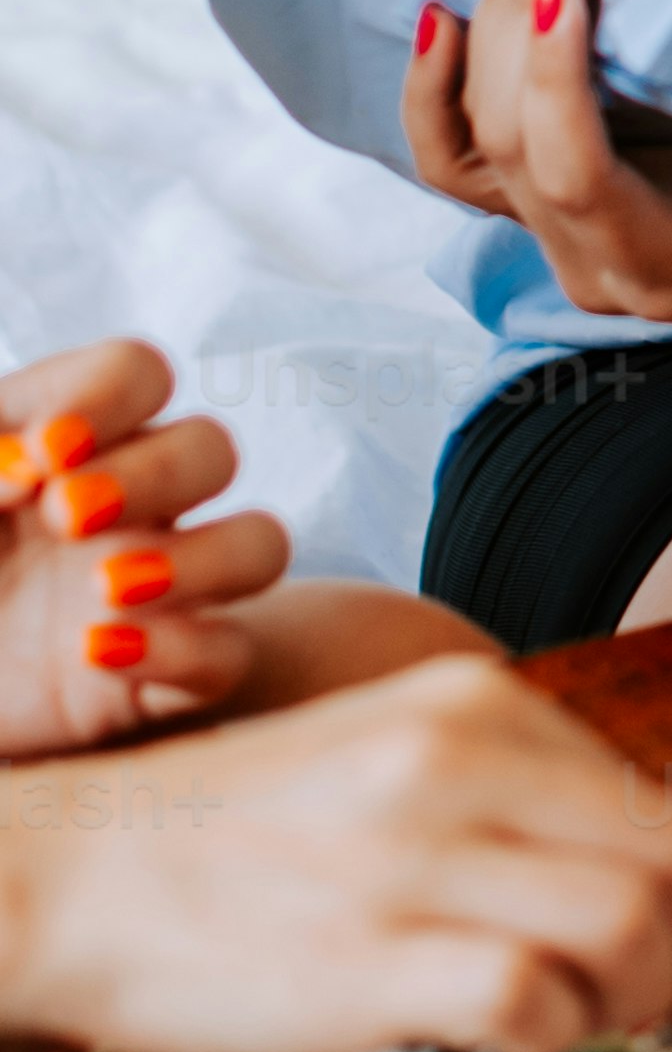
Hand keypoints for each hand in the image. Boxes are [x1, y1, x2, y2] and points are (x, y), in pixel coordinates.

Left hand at [0, 336, 284, 751]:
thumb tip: (31, 466)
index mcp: (69, 445)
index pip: (136, 374)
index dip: (110, 396)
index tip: (48, 448)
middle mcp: (132, 506)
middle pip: (210, 448)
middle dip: (152, 475)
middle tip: (66, 516)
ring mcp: (159, 591)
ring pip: (259, 545)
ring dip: (201, 559)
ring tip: (103, 587)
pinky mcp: (163, 677)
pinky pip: (226, 654)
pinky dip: (178, 649)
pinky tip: (94, 652)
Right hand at [0, 649, 671, 1051]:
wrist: (65, 874)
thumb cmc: (230, 841)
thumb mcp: (385, 768)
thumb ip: (512, 809)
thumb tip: (658, 902)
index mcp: (471, 703)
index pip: (655, 807)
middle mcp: (457, 759)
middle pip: (670, 866)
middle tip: (653, 1012)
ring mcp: (416, 857)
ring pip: (630, 929)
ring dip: (630, 1004)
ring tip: (568, 1023)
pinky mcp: (372, 958)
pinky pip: (536, 1001)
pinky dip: (549, 1039)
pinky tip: (502, 1042)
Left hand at [406, 0, 671, 350]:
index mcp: (666, 266)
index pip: (572, 174)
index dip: (556, 72)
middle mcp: (593, 265)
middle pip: (510, 139)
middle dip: (524, 15)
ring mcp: (563, 239)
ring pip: (476, 138)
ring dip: (489, 23)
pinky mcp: (556, 205)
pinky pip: (465, 155)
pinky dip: (441, 86)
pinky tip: (445, 15)